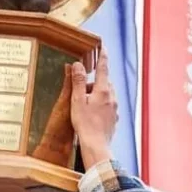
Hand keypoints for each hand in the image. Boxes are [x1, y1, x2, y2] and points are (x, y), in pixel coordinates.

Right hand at [69, 48, 116, 169]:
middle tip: (80, 89)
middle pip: (103, 82)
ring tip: (84, 104)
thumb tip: (79, 64)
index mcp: (103, 90)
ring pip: (106, 94)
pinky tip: (91, 114)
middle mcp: (112, 97)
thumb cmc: (85, 124)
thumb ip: (78, 81)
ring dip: (96, 94)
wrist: (96, 146)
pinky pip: (107, 106)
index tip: (102, 46)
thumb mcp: (77, 100)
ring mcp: (114, 108)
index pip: (103, 68)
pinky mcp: (114, 118)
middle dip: (93, 81)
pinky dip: (100, 105)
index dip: (102, 56)